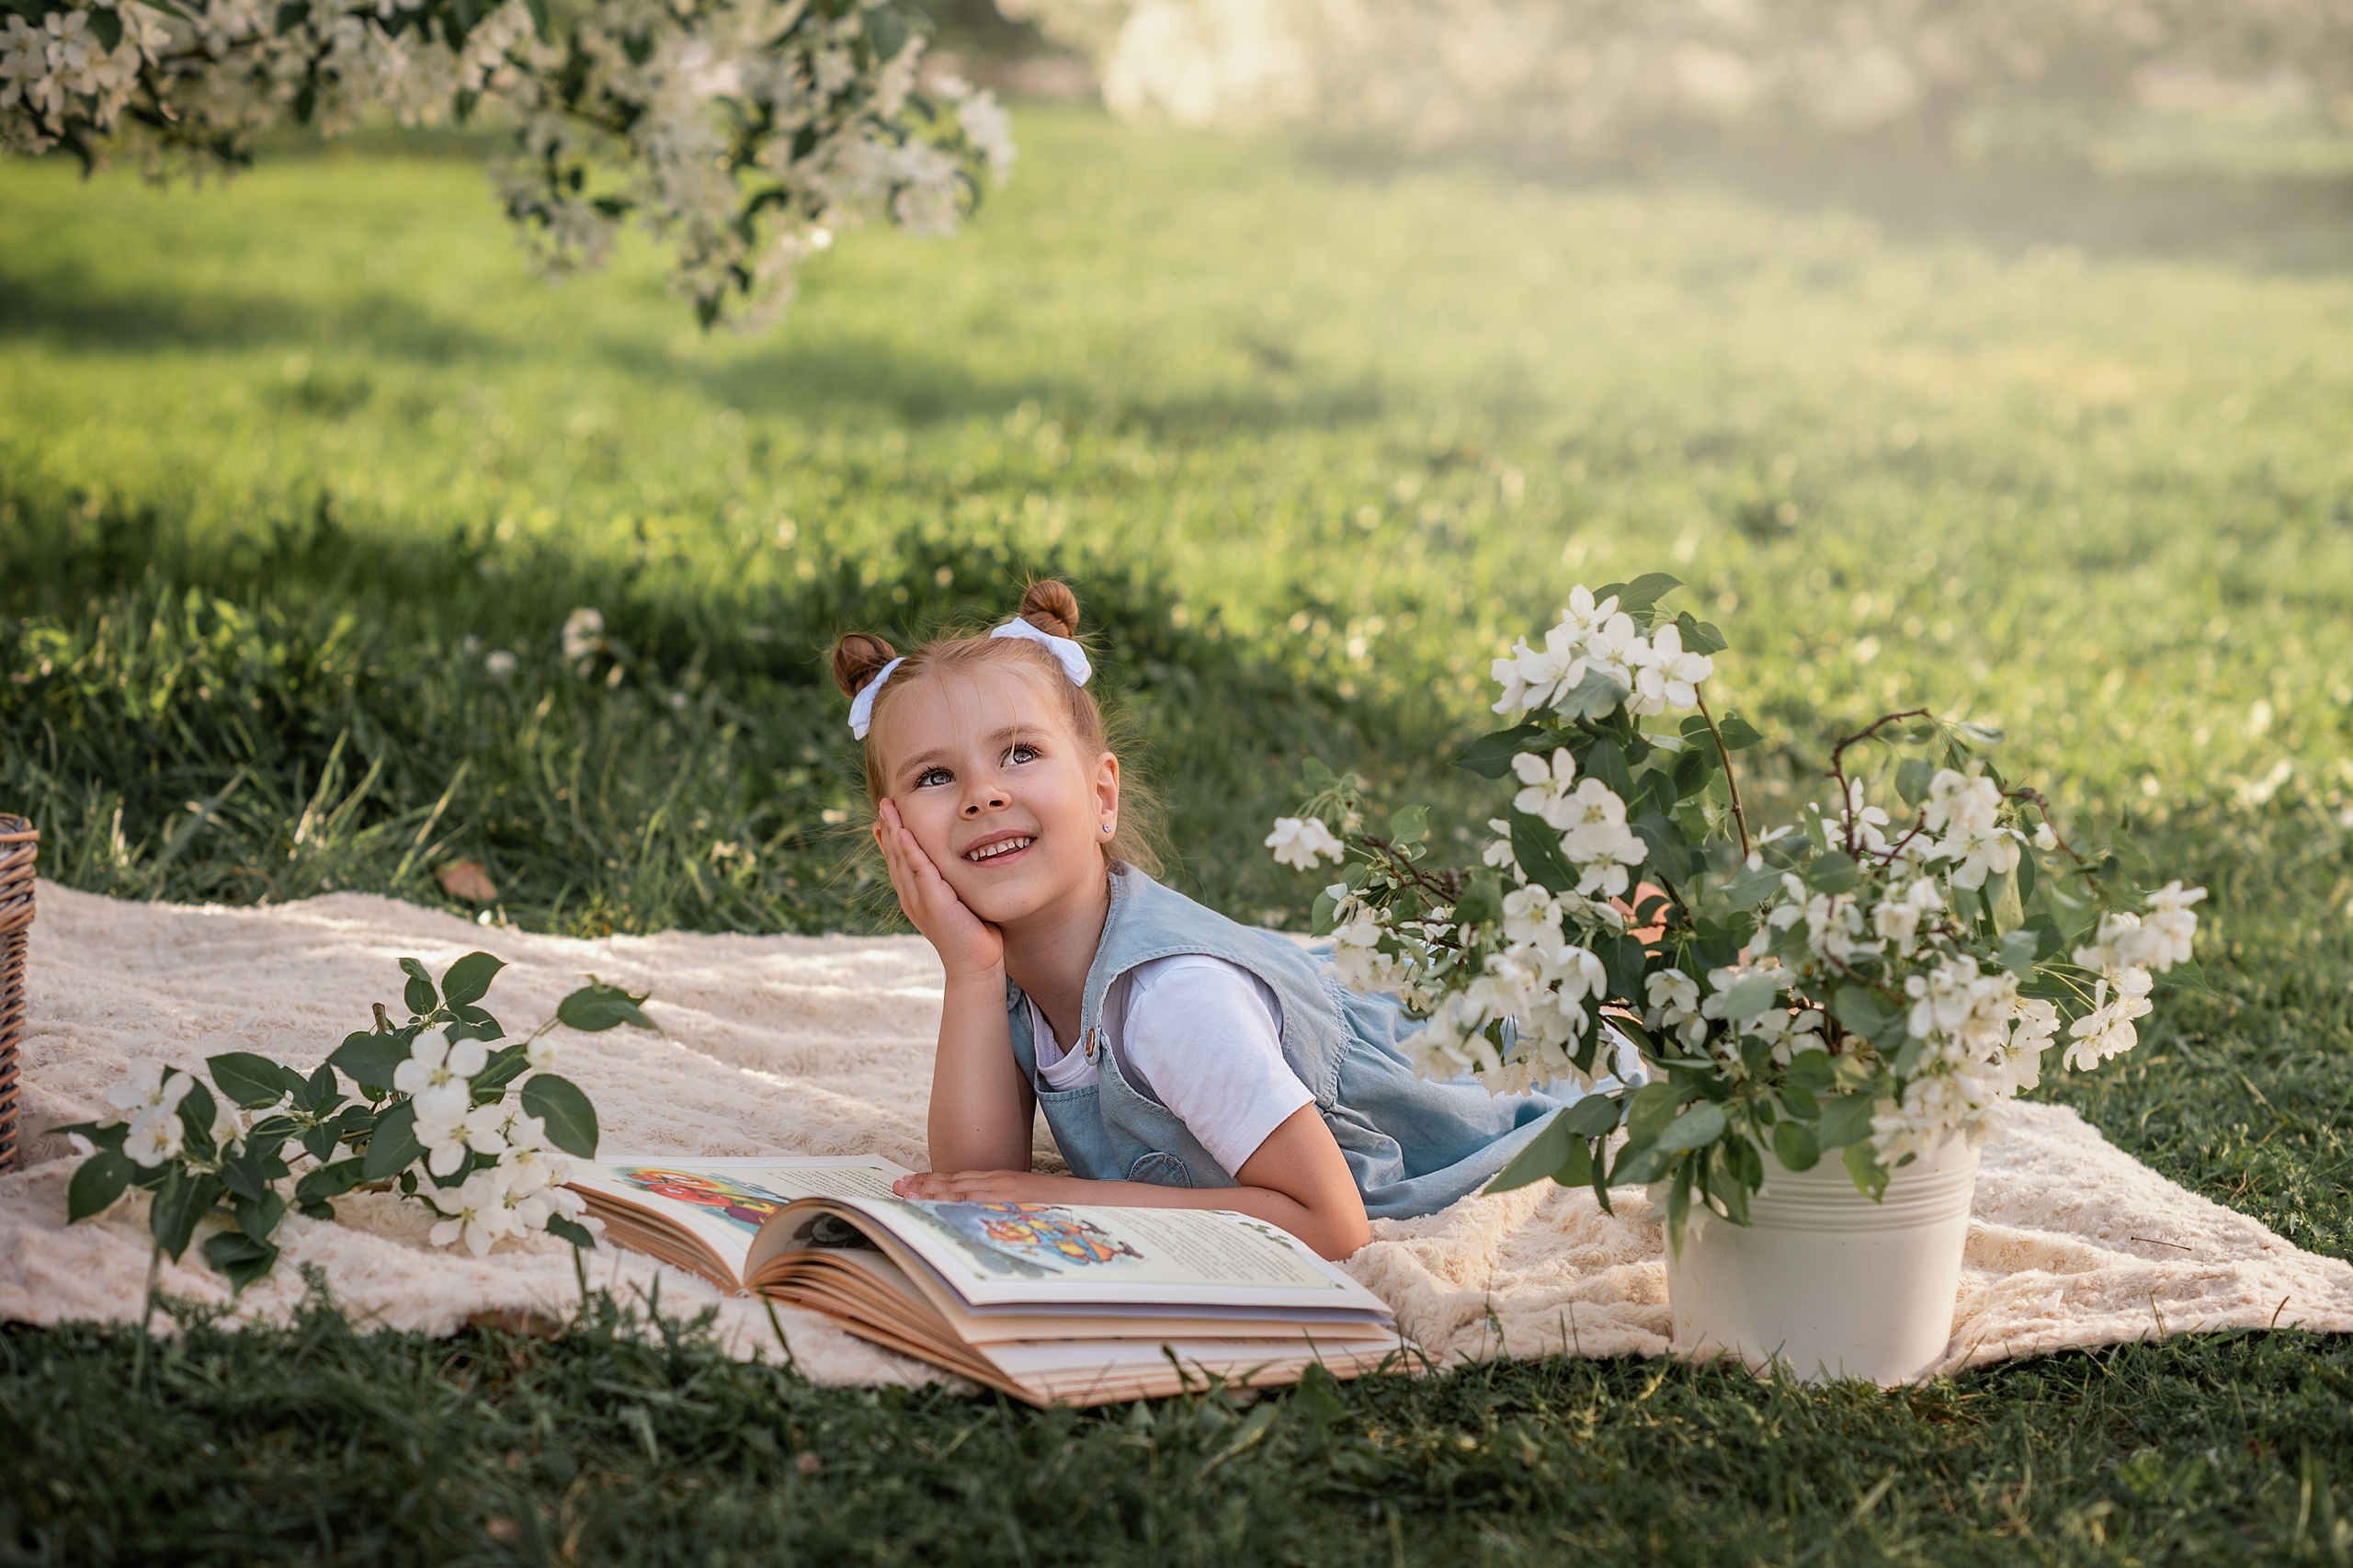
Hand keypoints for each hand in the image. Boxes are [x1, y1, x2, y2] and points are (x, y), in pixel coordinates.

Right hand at [875, 799, 1003, 981]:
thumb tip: (961, 871)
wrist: (975, 966)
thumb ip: (953, 887)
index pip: (900, 863)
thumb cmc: (974, 936)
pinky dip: (910, 850)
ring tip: (886, 809)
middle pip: (895, 857)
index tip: (885, 819)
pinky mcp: (933, 902)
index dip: (892, 840)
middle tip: (883, 804)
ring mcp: (919, 900)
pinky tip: (903, 832)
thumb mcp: (959, 904)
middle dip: (888, 828)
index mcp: (916, 898)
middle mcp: (912, 898)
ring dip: (894, 831)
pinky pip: (918, 870)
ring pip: (901, 859)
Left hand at [892, 1170, 1093, 1203]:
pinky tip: (936, 1208)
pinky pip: (978, 1203)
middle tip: (897, 1187)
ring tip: (906, 1194)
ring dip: (931, 1193)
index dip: (932, 1181)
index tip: (909, 1183)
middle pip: (953, 1182)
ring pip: (960, 1191)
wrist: (1092, 1199)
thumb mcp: (1028, 1201)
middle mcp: (999, 1183)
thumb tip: (987, 1215)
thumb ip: (1005, 1204)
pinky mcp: (1012, 1202)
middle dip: (923, 1186)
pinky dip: (954, 1203)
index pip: (959, 1179)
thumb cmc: (1062, 1206)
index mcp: (1001, 1181)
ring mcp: (1005, 1192)